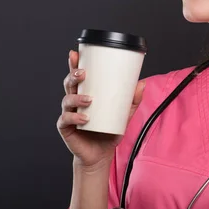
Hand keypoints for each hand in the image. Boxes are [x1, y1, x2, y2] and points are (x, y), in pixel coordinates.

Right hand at [57, 50, 145, 170]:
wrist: (101, 155)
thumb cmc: (108, 131)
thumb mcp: (124, 115)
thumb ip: (133, 101)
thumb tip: (141, 84)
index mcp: (84, 94)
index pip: (77, 76)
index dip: (73, 64)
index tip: (74, 53)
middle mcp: (74, 102)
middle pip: (69, 84)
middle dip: (73, 75)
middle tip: (83, 73)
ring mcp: (69, 114)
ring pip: (67, 99)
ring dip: (77, 97)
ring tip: (89, 99)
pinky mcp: (66, 128)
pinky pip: (66, 119)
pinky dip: (75, 117)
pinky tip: (85, 118)